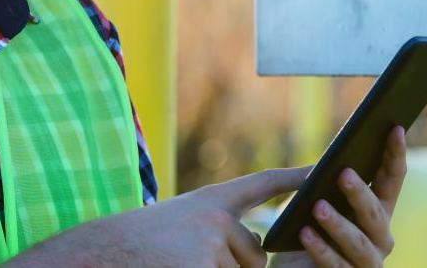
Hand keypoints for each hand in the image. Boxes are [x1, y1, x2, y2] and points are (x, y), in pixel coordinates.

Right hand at [116, 166, 311, 267]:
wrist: (107, 250)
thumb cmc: (145, 241)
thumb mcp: (185, 222)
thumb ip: (221, 230)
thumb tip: (258, 251)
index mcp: (210, 200)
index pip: (261, 184)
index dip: (292, 177)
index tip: (320, 168)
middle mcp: (216, 217)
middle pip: (255, 254)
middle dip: (235, 265)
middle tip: (191, 256)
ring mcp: (212, 245)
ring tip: (181, 262)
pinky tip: (180, 267)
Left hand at [270, 125, 406, 266]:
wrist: (295, 267)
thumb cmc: (308, 226)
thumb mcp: (315, 198)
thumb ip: (323, 181)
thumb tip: (325, 163)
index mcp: (377, 210)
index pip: (391, 179)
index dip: (394, 154)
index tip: (394, 128)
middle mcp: (380, 236)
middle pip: (375, 212)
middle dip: (360, 193)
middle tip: (343, 173)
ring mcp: (368, 261)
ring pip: (358, 242)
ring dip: (339, 224)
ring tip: (318, 206)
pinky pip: (336, 265)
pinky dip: (320, 248)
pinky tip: (304, 232)